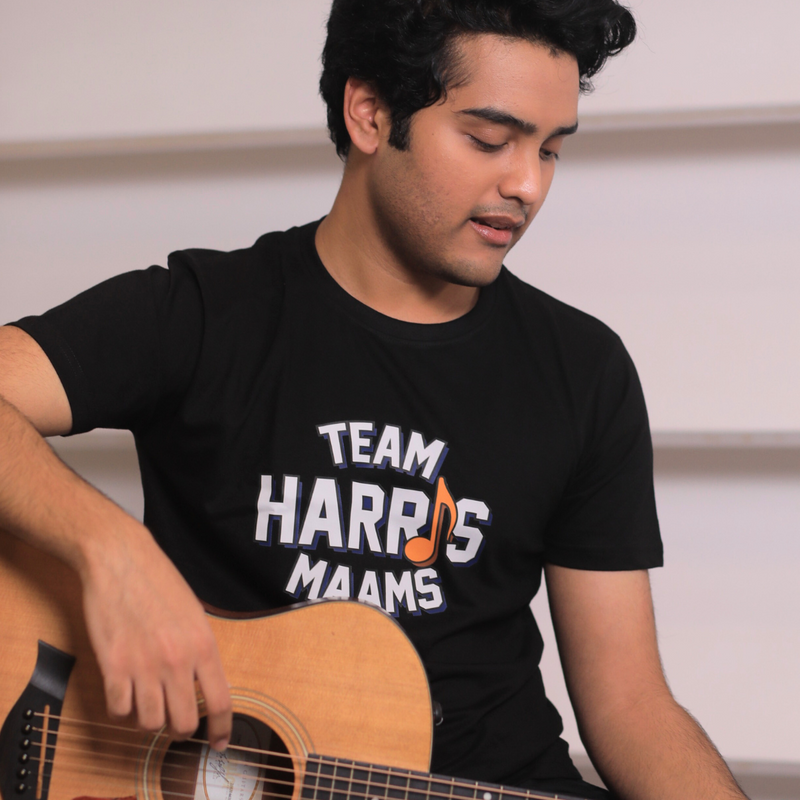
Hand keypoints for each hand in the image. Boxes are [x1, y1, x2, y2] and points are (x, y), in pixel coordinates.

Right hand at [79, 520, 232, 749]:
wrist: (121, 560)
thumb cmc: (159, 581)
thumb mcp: (195, 613)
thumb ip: (200, 650)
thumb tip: (206, 684)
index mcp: (204, 645)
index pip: (219, 702)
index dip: (221, 729)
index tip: (218, 742)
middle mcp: (177, 661)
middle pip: (183, 723)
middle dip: (180, 730)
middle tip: (174, 721)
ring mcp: (144, 666)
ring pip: (150, 724)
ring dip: (148, 721)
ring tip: (147, 704)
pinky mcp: (113, 666)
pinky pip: (119, 711)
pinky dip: (121, 710)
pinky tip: (124, 694)